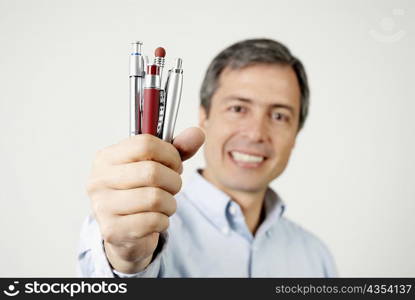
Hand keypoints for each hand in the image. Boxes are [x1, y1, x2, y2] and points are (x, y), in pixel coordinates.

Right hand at [86, 127, 204, 272]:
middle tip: (172, 186)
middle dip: (173, 181)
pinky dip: (163, 221)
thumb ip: (178, 148)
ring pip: (155, 198)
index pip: (145, 144)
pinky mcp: (112, 230)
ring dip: (170, 203)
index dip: (169, 154)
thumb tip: (197, 133)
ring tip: (165, 204)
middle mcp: (99, 179)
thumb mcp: (158, 165)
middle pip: (152, 172)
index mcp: (107, 157)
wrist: (124, 232)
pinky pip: (153, 221)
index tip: (174, 164)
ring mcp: (102, 206)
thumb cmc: (140, 191)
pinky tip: (156, 219)